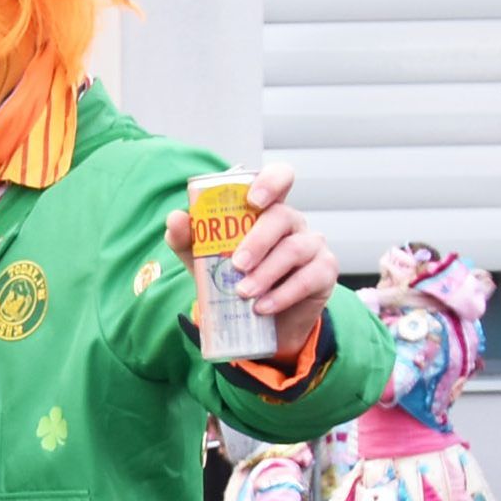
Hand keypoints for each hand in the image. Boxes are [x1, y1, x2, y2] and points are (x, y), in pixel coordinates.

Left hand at [167, 161, 337, 356]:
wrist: (257, 322)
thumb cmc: (233, 279)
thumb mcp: (204, 260)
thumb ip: (189, 240)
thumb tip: (175, 219)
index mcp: (266, 210)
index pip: (279, 178)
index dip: (270, 181)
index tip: (253, 200)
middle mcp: (292, 222)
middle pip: (282, 216)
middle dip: (257, 241)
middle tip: (236, 265)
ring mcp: (312, 244)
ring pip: (295, 248)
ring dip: (266, 273)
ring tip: (243, 293)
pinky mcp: (324, 271)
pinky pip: (308, 278)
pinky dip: (282, 295)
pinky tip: (262, 307)